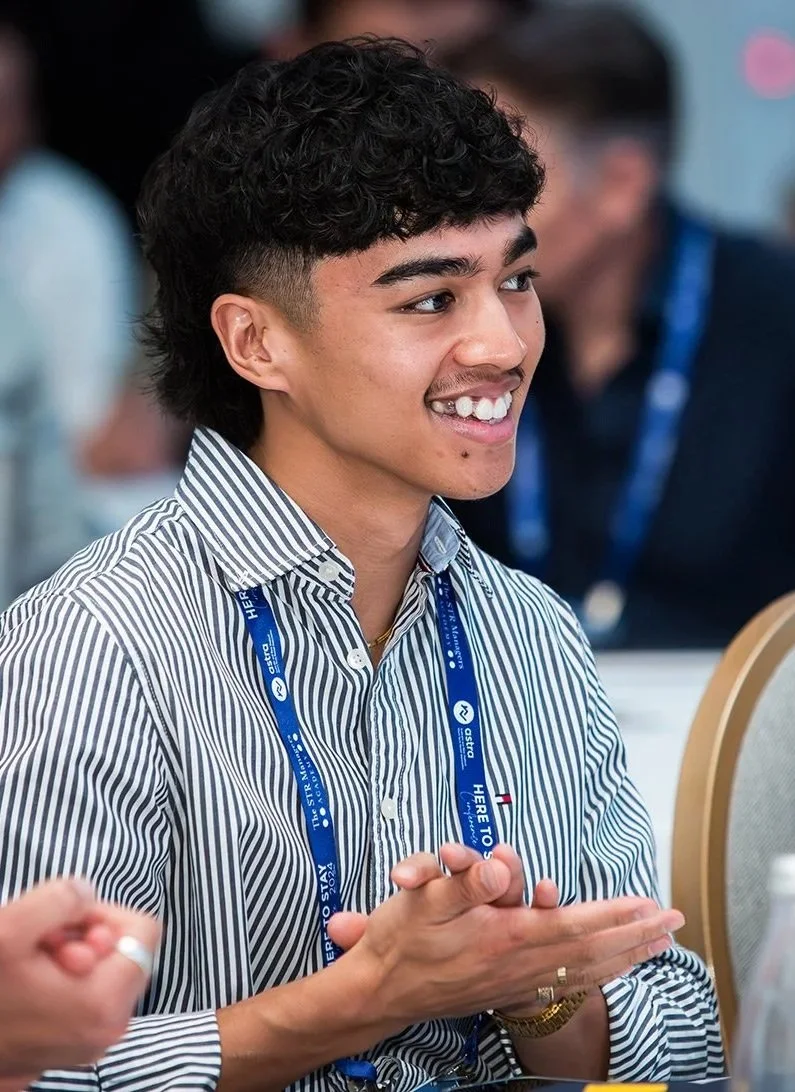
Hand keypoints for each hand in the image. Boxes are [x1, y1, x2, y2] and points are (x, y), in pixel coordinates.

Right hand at [0, 879, 160, 1078]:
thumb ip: (61, 898)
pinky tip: (29, 985)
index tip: (66, 923)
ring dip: (72, 956)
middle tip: (42, 944)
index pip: (144, 930)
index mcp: (105, 1003)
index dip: (104, 914)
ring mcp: (91, 1041)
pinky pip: (87, 996)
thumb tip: (87, 894)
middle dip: (86, 937)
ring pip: (104, 973)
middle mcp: (108, 1029)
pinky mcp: (72, 1046)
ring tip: (31, 964)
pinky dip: (64, 981)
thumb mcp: (10, 929)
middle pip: (125, 952)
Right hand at [330, 848, 682, 1027]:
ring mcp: (514, 982)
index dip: (615, 915)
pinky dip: (598, 975)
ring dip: (625, 956)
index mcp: (504, 937)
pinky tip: (610, 970)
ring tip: (656, 944)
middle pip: (591, 951)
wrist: (379, 991)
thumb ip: (466, 882)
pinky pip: (566, 985)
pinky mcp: (507, 991)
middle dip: (636, 935)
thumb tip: (499, 865)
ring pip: (584, 971)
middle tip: (672, 922)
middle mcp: (518, 964)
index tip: (650, 905)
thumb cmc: (400, 941)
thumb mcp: (425, 900)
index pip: (574, 924)